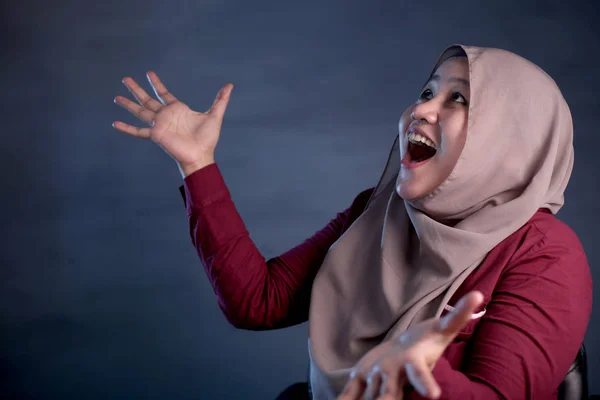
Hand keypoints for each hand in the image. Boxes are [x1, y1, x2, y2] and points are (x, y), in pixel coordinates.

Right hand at [112, 72, 232, 176]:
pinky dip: (127, 128)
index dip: (157, 83)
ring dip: (128, 104)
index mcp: (177, 109)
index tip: (149, 73)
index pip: (164, 93)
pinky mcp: (156, 135)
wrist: (201, 155)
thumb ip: (220, 100)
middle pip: (147, 99)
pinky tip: (115, 123)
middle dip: (136, 89)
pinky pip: (139, 131)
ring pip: (140, 111)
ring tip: (116, 97)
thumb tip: (229, 85)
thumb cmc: (208, 139)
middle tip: (125, 78)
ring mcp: (159, 125)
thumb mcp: (215, 115)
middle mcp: (166, 116)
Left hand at [338, 291, 483, 399]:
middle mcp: (395, 379)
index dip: (425, 384)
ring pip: (369, 396)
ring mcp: (376, 381)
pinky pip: (349, 393)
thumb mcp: (442, 328)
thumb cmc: (424, 343)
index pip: (420, 376)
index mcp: (413, 366)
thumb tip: (479, 294)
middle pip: (390, 394)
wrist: (403, 355)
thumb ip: (459, 315)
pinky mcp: (360, 381)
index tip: (432, 395)